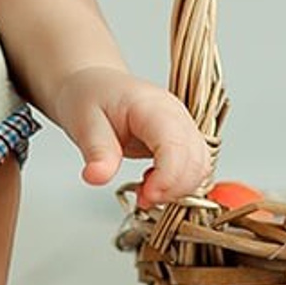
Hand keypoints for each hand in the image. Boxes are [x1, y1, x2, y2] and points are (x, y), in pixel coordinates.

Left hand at [48, 67, 211, 209]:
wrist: (95, 86)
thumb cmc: (91, 97)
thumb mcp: (84, 123)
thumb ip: (96, 151)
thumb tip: (97, 177)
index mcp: (152, 106)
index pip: (176, 144)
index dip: (168, 177)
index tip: (147, 196)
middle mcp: (175, 115)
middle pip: (196, 160)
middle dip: (174, 188)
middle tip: (142, 198)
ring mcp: (182, 126)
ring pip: (201, 167)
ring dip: (178, 189)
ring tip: (145, 191)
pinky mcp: (182, 140)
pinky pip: (195, 168)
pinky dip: (179, 184)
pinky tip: (153, 184)